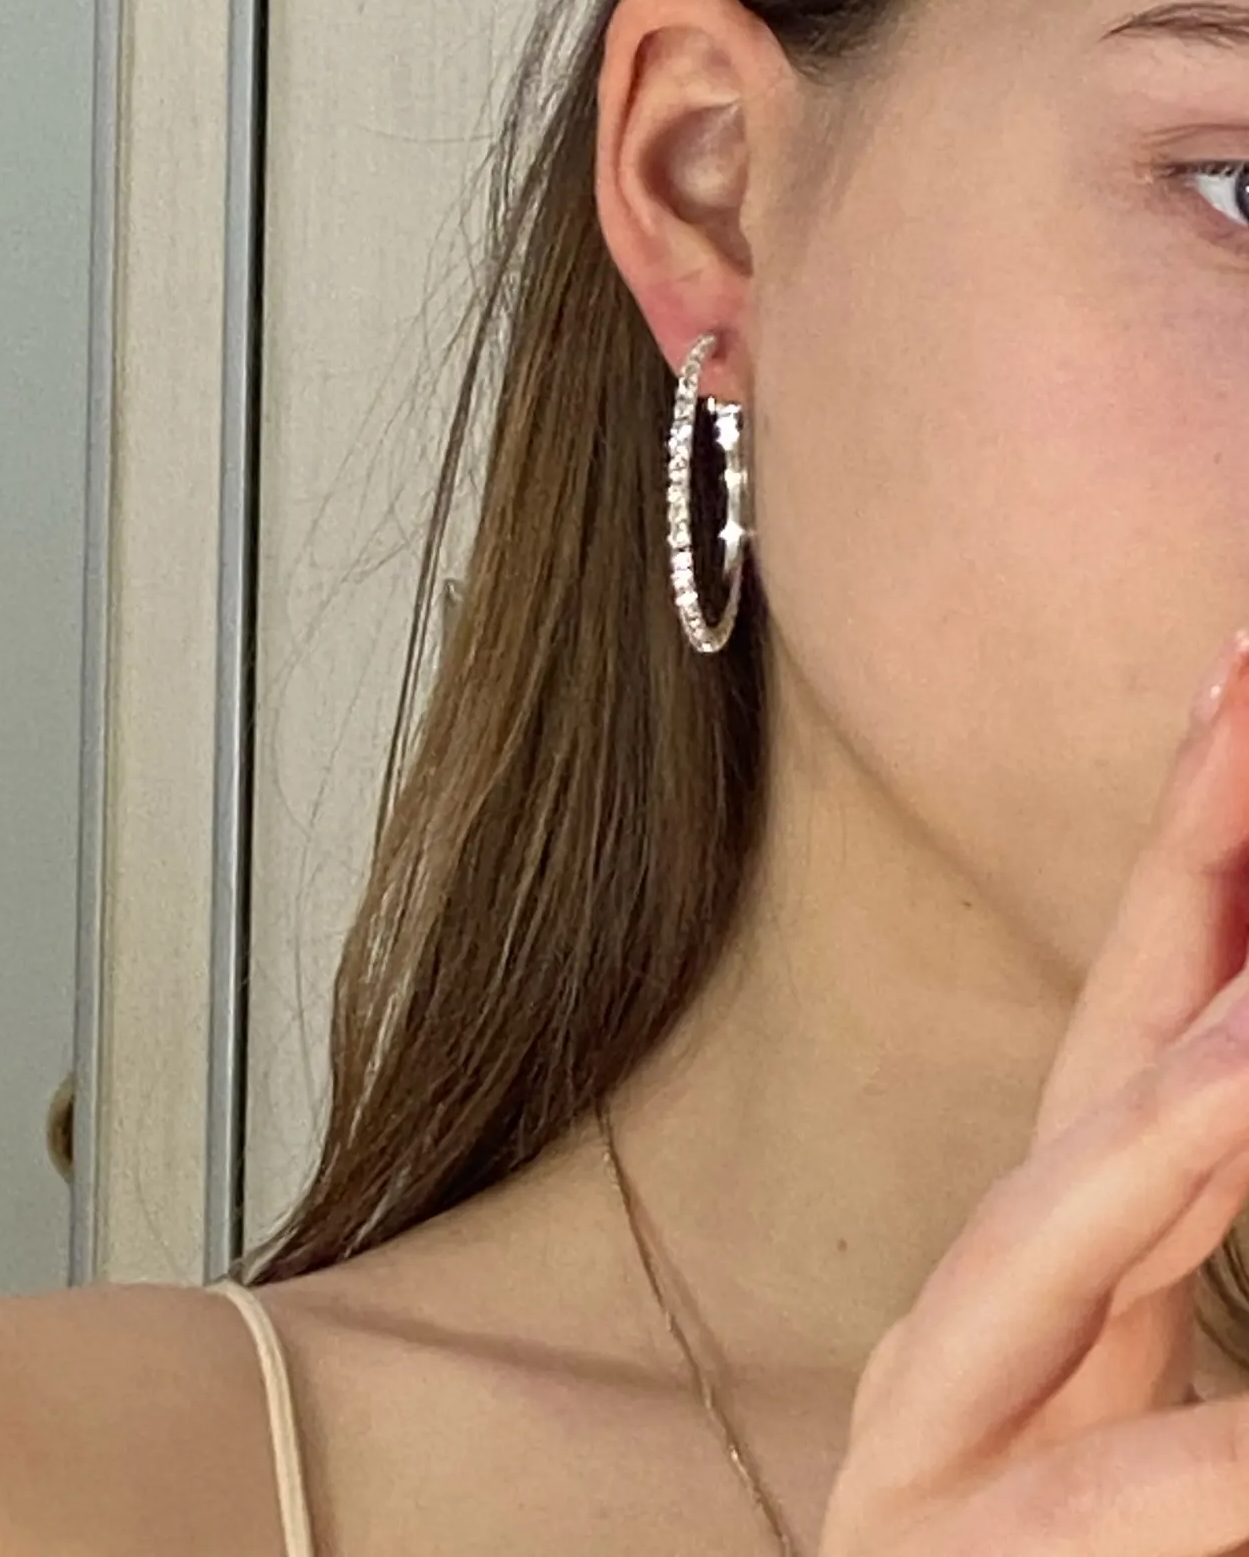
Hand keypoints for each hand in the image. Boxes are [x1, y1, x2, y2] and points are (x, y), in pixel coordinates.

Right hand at [820, 631, 1248, 1555]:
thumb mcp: (1147, 1414)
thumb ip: (1182, 1243)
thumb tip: (1246, 1047)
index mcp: (1050, 1280)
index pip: (1133, 1023)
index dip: (1196, 859)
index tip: (1246, 689)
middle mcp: (980, 1331)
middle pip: (1088, 1081)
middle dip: (1177, 902)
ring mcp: (945, 1452)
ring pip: (1055, 1263)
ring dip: (1173, 1138)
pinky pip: (1117, 1505)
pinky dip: (1199, 1456)